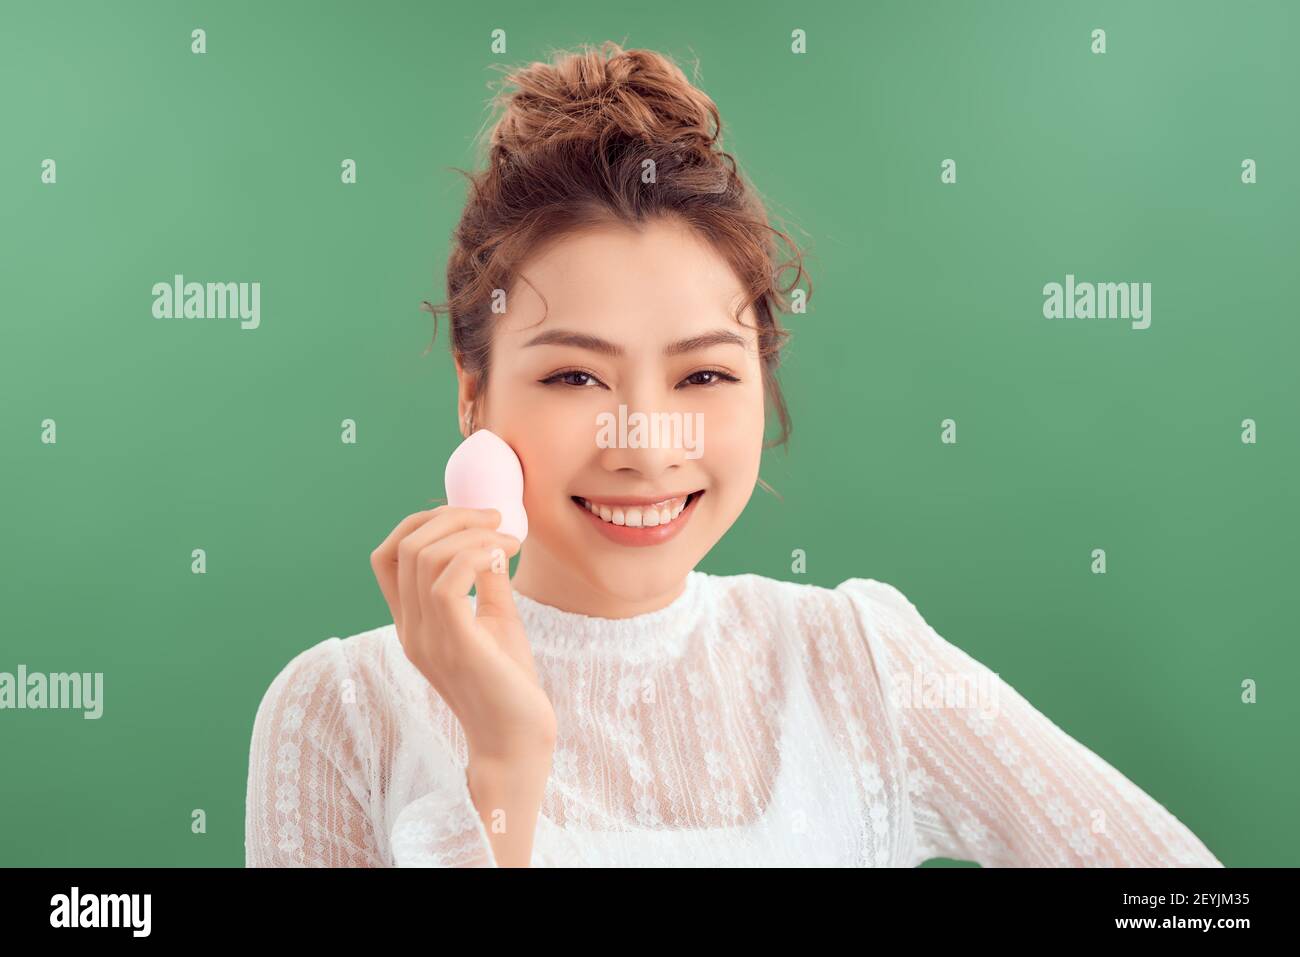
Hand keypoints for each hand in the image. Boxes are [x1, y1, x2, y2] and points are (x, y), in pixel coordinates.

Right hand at [370, 506, 556, 760]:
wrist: (517, 740)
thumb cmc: (509, 684)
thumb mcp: (495, 620)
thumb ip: (486, 582)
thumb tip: (491, 540)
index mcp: (412, 622)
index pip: (387, 556)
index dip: (420, 522)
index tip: (467, 516)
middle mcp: (410, 628)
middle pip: (405, 544)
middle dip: (451, 516)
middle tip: (496, 517)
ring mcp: (427, 637)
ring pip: (424, 555)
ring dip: (471, 532)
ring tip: (510, 539)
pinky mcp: (453, 644)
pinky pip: (447, 580)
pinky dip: (478, 553)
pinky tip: (506, 556)